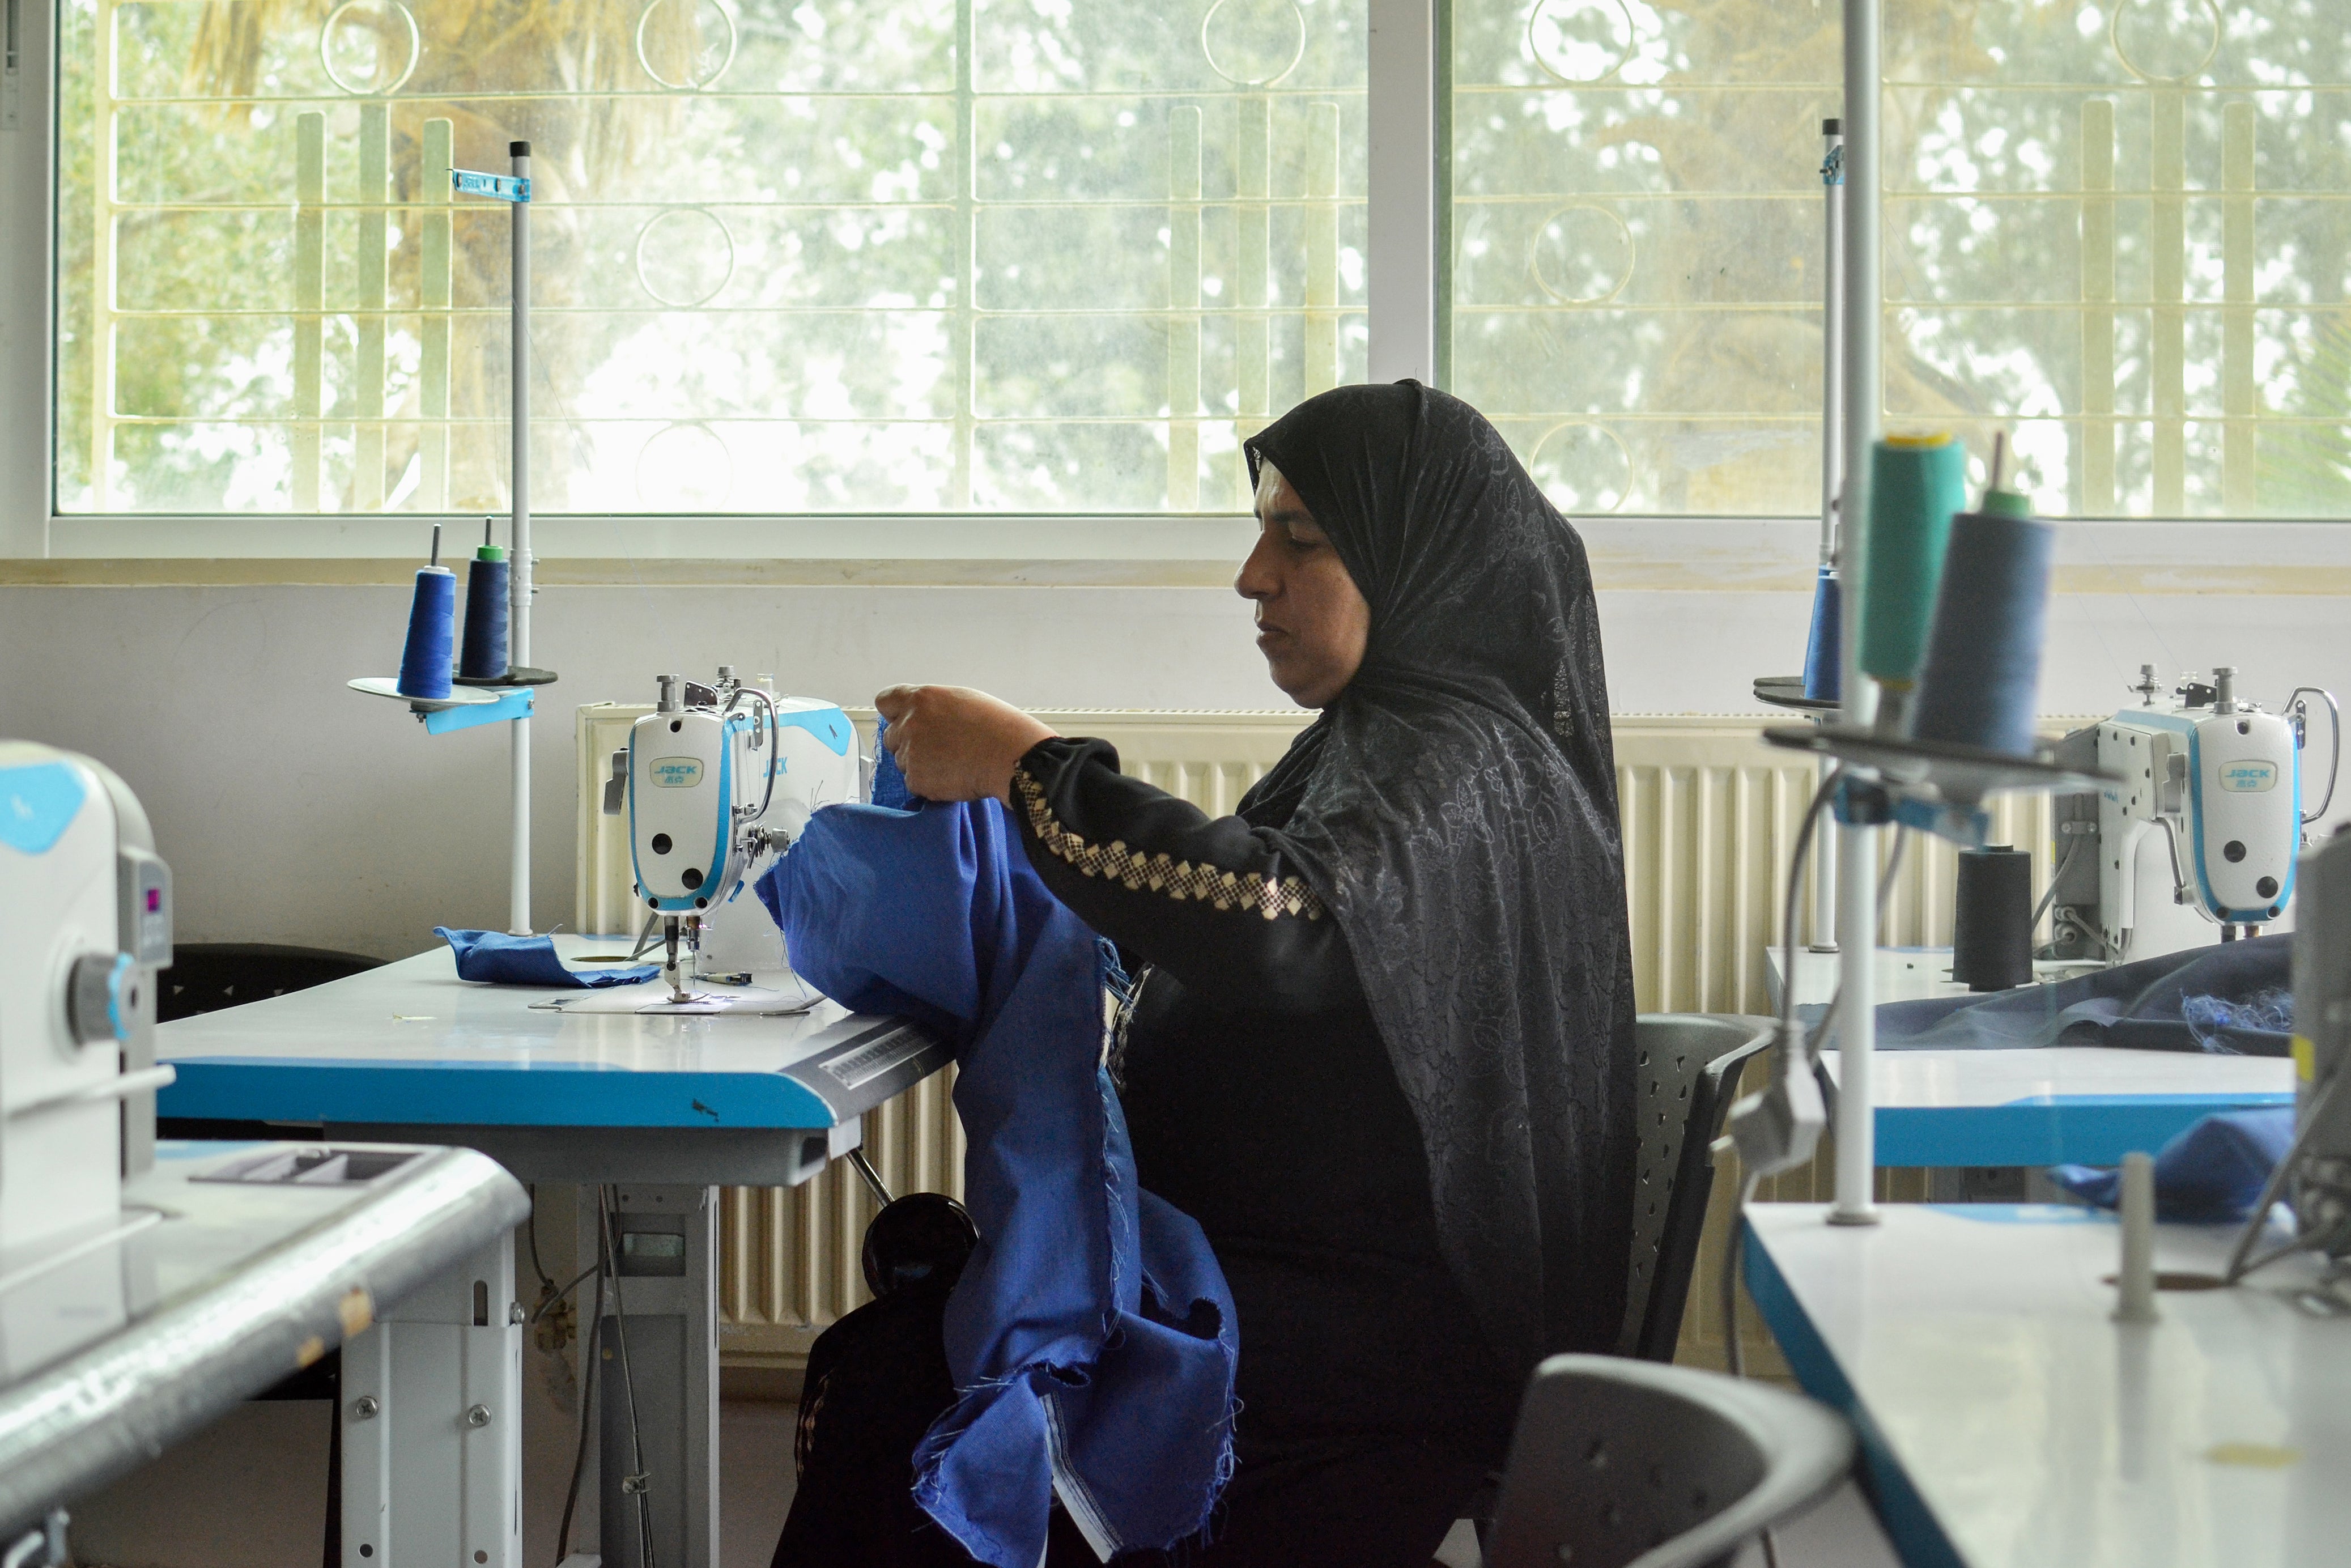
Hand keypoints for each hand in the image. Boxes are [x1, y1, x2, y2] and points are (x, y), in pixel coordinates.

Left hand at [874, 685, 1056, 803]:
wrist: (1010, 756)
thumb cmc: (996, 727)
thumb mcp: (962, 700)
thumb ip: (933, 706)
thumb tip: (922, 716)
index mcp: (921, 699)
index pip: (885, 701)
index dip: (894, 713)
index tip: (902, 720)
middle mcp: (909, 723)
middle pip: (891, 737)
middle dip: (908, 743)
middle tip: (938, 749)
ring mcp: (910, 753)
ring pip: (903, 762)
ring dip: (920, 765)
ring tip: (952, 763)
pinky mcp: (916, 779)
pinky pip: (914, 783)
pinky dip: (929, 784)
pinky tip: (953, 776)